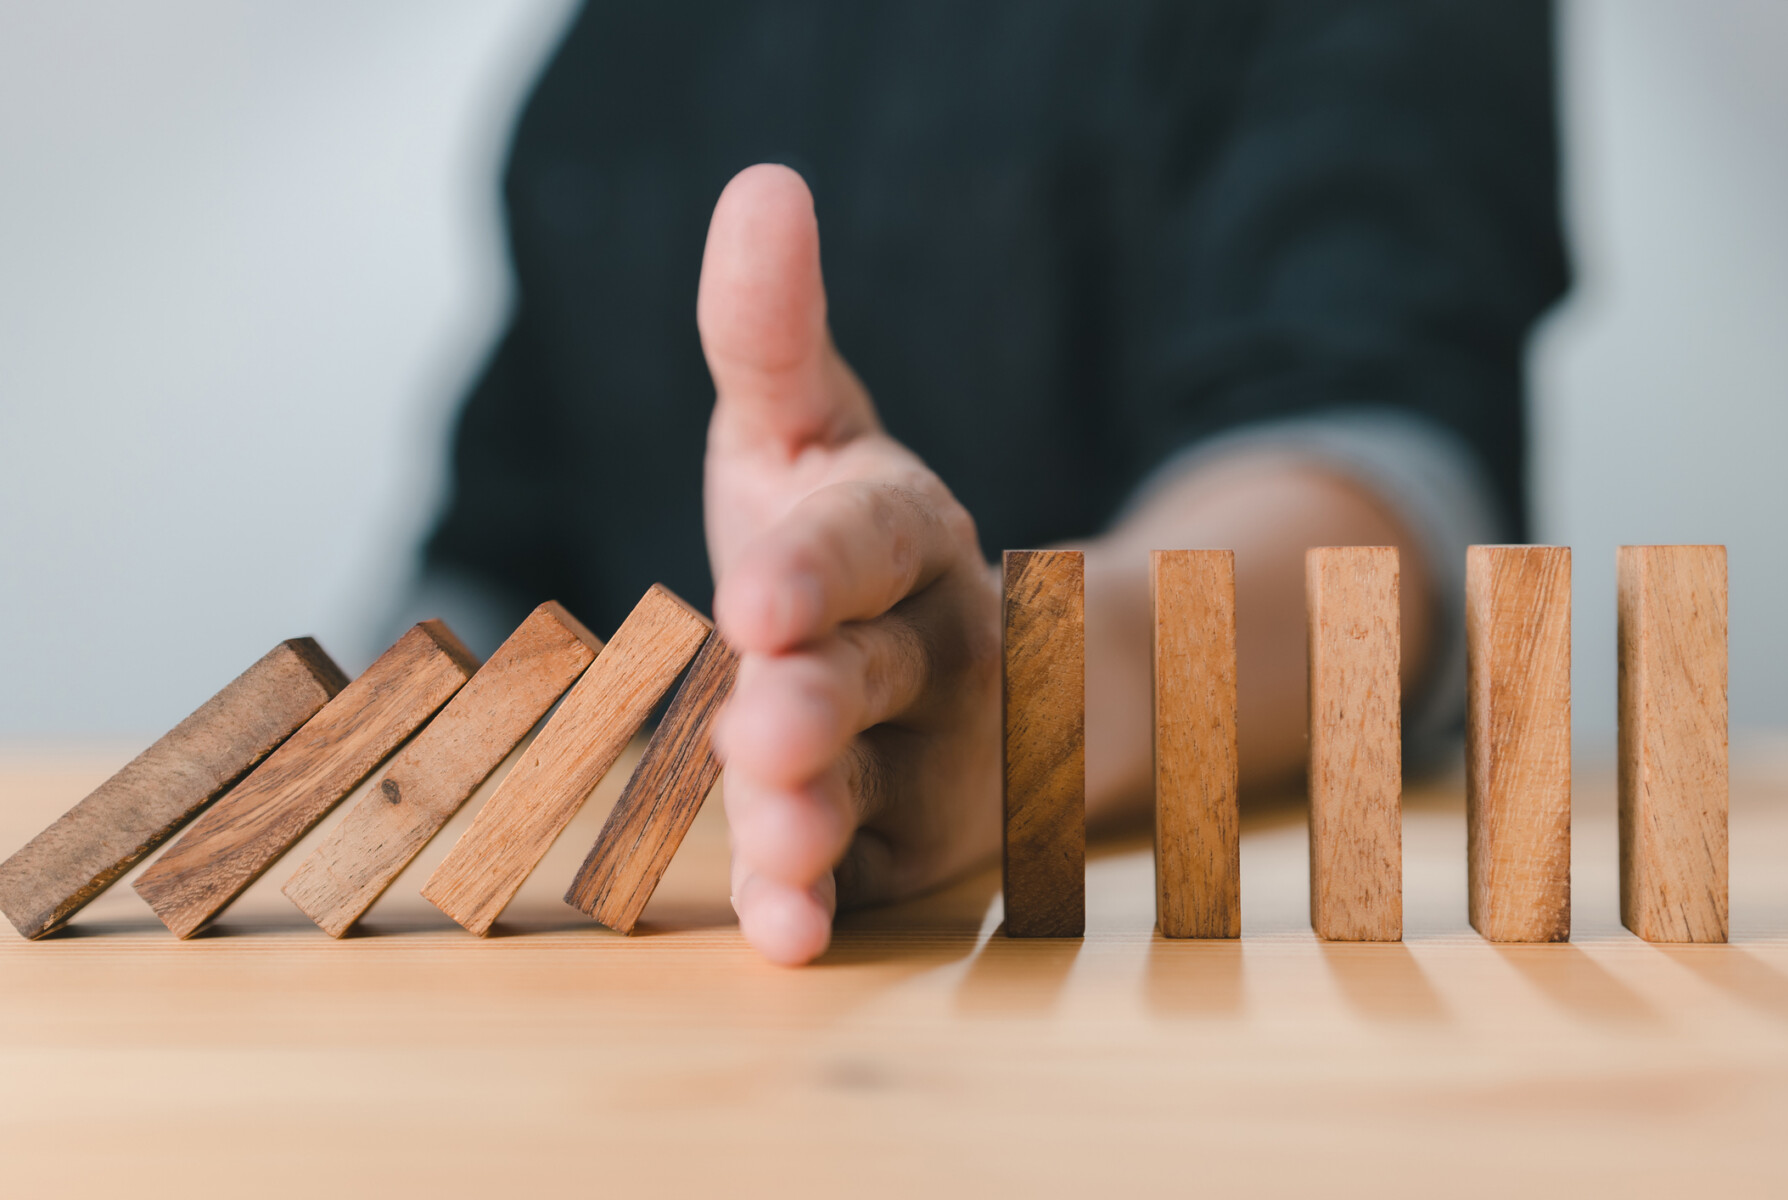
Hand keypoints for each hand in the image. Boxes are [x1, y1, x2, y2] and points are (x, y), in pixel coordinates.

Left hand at [698, 165, 1001, 965]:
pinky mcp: (904, 838)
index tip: (754, 597)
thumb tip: (761, 184)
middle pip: (872, 671)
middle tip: (763, 730)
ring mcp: (925, 749)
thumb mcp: (804, 433)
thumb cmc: (838, 537)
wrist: (944, 658)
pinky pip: (864, 873)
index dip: (814, 568)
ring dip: (820, 815)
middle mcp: (928, 641)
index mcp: (896, 531)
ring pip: (875, 782)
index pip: (861, 540)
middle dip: (817, 701)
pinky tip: (781, 934)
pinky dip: (823, 904)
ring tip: (772, 842)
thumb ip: (771, 335)